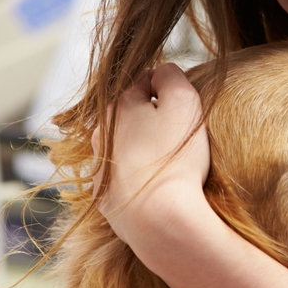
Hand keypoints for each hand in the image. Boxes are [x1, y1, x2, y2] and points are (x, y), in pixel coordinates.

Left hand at [91, 63, 209, 244]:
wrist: (158, 218)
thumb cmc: (175, 157)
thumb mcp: (184, 101)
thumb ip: (171, 75)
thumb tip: (161, 69)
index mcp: (118, 106)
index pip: (145, 81)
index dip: (169, 89)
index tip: (187, 105)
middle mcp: (101, 134)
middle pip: (132, 114)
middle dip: (154, 118)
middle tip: (182, 133)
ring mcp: (100, 168)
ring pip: (126, 146)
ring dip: (145, 147)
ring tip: (172, 162)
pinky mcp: (106, 198)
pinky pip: (125, 178)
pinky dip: (140, 177)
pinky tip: (159, 186)